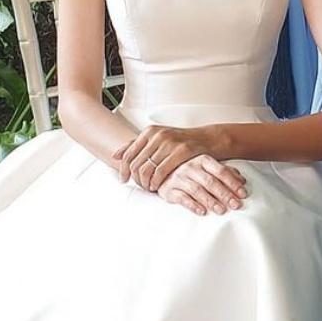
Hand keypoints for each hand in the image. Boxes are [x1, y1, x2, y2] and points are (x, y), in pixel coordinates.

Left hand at [115, 124, 246, 200]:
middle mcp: (157, 135)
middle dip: (135, 179)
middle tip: (140, 187)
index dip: (123, 169)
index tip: (123, 180)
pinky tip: (157, 187)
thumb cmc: (179, 142)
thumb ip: (136, 145)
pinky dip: (156, 183)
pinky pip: (161, 172)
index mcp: (149, 132)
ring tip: (148, 188)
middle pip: (136, 164)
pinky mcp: (181, 152)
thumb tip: (115, 155)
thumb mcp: (157, 139)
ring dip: (145, 183)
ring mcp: (169, 143)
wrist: (207, 139)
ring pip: (147, 170)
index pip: (128, 154)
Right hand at [157, 156, 250, 216]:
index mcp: (203, 160)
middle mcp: (190, 167)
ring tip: (221, 210)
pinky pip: (181, 198)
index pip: (221, 171)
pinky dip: (192, 205)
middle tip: (236, 205)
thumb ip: (225, 172)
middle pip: (210, 182)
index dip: (233, 183)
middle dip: (225, 194)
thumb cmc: (190, 172)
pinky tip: (202, 212)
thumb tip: (242, 180)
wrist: (161, 172)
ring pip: (197, 190)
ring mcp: (179, 178)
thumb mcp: (208, 168)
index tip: (243, 194)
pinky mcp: (168, 190)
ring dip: (210, 201)